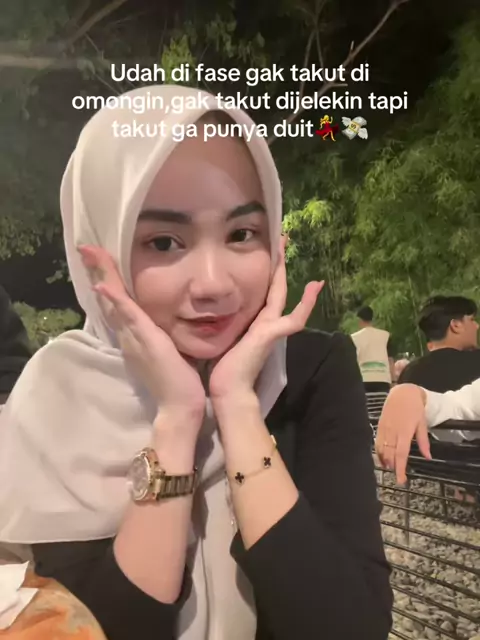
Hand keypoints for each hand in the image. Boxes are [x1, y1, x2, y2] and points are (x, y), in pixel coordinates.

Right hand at [78, 245, 205, 437]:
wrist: (180, 406)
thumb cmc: (180, 380)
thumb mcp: (169, 350)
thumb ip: (163, 335)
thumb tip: (169, 320)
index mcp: (136, 336)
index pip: (118, 303)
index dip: (108, 280)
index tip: (100, 259)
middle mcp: (129, 335)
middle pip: (109, 298)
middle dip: (98, 271)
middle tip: (85, 247)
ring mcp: (134, 337)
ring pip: (113, 301)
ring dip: (101, 275)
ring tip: (89, 252)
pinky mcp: (145, 341)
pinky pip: (127, 316)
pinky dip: (114, 299)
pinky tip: (103, 284)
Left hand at [209, 236, 323, 406]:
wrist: (228, 390)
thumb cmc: (221, 369)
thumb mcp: (220, 338)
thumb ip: (219, 324)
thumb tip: (204, 310)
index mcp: (252, 323)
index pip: (261, 293)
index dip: (264, 273)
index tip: (264, 254)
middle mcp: (264, 323)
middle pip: (273, 287)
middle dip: (276, 264)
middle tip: (281, 239)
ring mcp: (271, 328)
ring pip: (282, 294)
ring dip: (285, 271)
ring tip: (287, 246)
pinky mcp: (272, 335)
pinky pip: (294, 317)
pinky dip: (307, 303)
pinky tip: (316, 285)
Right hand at [375, 384, 431, 484]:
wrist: (402, 392)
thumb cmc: (414, 408)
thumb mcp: (422, 424)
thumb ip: (423, 441)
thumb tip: (428, 457)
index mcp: (404, 432)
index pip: (401, 455)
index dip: (400, 469)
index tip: (400, 480)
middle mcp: (392, 432)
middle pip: (390, 454)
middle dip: (392, 467)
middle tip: (396, 475)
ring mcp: (384, 429)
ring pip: (382, 449)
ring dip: (385, 460)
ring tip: (389, 467)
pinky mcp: (379, 426)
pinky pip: (377, 442)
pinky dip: (379, 452)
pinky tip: (382, 457)